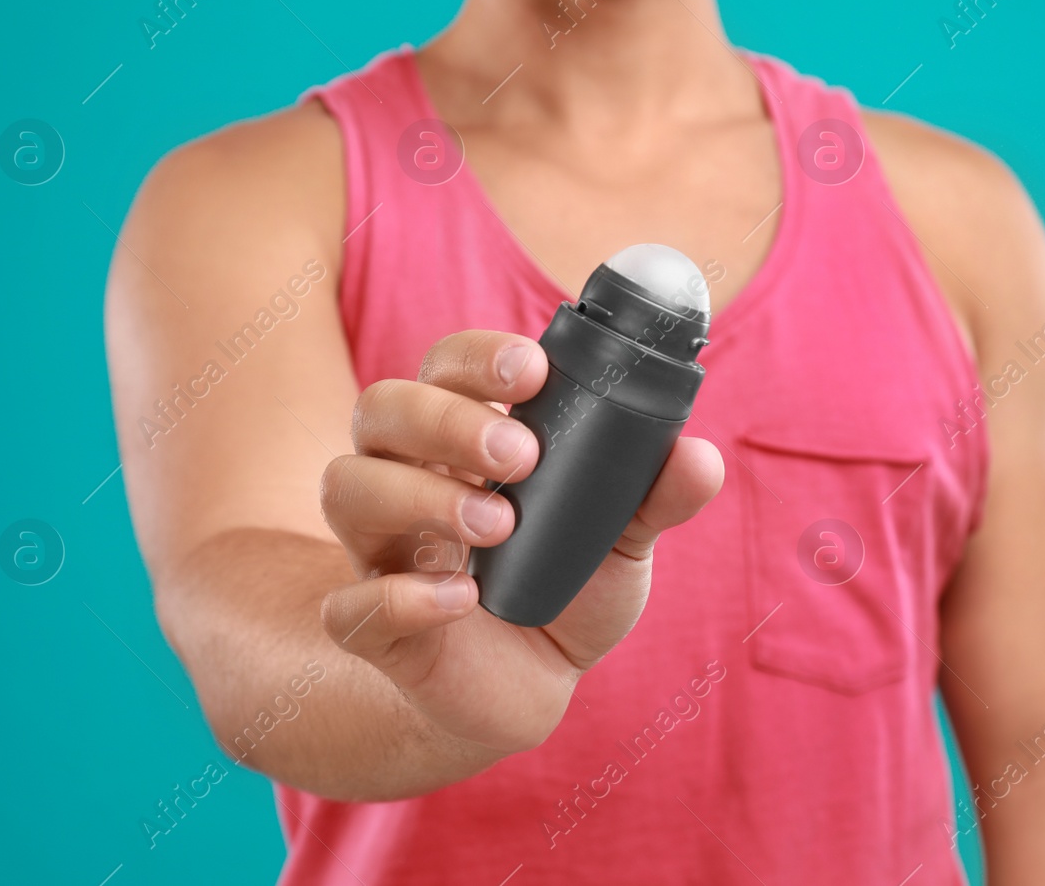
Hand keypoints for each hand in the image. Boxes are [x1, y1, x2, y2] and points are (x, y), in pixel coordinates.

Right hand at [318, 330, 723, 753]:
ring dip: (419, 495)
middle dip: (446, 419)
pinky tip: (463, 600)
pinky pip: (347, 605)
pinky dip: (400, 597)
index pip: (444, 366)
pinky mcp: (375, 627)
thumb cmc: (566, 587)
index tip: (532, 371)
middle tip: (521, 454)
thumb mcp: (622, 540)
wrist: (533, 688)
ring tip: (498, 525)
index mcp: (462, 438)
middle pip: (381, 409)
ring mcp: (381, 550)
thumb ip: (656, 496)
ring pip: (346, 487)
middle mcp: (407, 477)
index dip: (476, 356)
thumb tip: (699, 456)